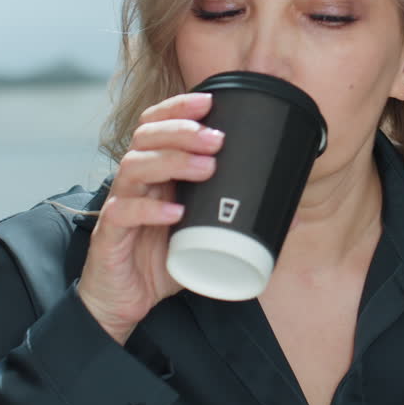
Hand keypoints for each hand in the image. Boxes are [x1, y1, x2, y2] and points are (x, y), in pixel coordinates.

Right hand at [77, 92, 222, 343]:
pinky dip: (150, 208)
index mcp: (154, 174)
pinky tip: (176, 211)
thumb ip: (243, 222)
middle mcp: (134, 182)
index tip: (210, 101)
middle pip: (145, 137)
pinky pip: (123, 212)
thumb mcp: (205, 238)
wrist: (123, 303)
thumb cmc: (161, 262)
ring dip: (171, 161)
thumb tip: (294, 214)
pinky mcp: (109, 235)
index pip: (156, 125)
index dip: (177, 109)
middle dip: (182, 131)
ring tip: (206, 168)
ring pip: (133, 166)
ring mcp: (119, 205)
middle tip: (216, 139)